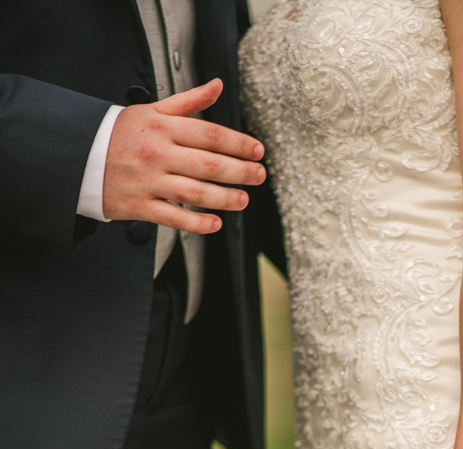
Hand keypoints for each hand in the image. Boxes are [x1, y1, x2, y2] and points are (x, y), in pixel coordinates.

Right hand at [103, 79, 265, 232]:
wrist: (79, 155)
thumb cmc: (120, 133)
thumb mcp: (152, 111)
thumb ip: (188, 102)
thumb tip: (217, 86)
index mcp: (163, 127)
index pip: (210, 135)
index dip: (239, 144)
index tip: (258, 151)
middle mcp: (158, 153)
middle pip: (209, 165)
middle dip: (240, 172)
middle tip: (259, 176)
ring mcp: (149, 181)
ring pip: (196, 192)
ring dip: (225, 198)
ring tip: (243, 200)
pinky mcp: (140, 205)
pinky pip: (174, 217)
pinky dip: (197, 223)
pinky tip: (215, 223)